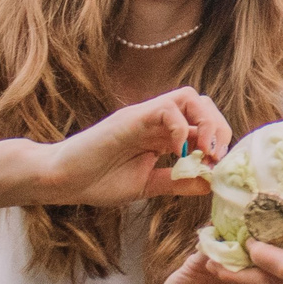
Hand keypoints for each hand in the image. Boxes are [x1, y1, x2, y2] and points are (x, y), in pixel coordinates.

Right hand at [36, 88, 232, 206]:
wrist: (61, 181)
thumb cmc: (98, 181)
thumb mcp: (148, 186)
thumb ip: (178, 182)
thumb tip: (211, 183)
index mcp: (163, 136)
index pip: (204, 124)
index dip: (220, 143)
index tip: (221, 169)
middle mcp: (157, 122)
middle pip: (203, 104)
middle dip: (221, 128)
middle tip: (218, 158)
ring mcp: (144, 117)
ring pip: (189, 97)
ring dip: (207, 122)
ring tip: (206, 151)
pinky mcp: (131, 118)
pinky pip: (166, 108)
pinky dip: (182, 127)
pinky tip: (178, 152)